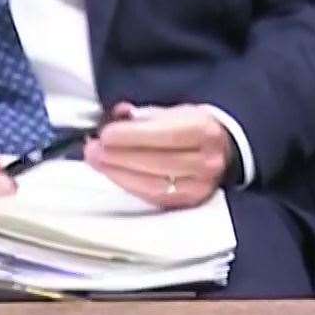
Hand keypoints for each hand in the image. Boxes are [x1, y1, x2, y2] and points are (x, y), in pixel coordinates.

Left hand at [85, 101, 233, 208]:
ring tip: (97, 161)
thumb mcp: (172, 111)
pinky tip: (114, 174)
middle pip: (158, 162)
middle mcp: (207, 161)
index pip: (166, 135)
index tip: (106, 134)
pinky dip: (129, 185)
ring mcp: (200, 186)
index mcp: (203, 131)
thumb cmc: (191, 128)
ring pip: (154, 184)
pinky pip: (154, 197)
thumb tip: (116, 119)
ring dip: (119, 173)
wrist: (222, 150)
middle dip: (119, 156)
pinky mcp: (189, 202)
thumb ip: (143, 116)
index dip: (132, 136)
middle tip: (93, 149)